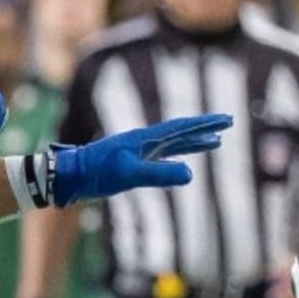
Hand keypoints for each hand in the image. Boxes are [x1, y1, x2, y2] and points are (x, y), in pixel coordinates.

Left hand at [49, 113, 231, 205]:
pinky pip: (164, 157)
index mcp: (145, 138)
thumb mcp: (130, 175)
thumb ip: (159, 174)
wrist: (70, 177)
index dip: (205, 124)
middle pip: (182, 132)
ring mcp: (139, 152)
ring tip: (215, 143)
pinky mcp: (133, 164)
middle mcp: (145, 141)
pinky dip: (179, 156)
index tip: (226, 120)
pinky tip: (184, 162)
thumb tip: (191, 173)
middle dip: (206, 129)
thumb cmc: (97, 173)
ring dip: (195, 143)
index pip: (182, 127)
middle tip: (228, 124)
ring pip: (175, 144)